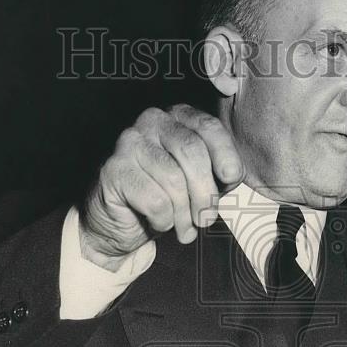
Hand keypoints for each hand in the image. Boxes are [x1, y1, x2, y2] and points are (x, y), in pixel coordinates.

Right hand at [79, 104, 244, 268]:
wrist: (123, 222)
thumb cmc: (167, 197)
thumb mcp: (202, 182)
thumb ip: (220, 173)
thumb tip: (232, 174)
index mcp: (178, 118)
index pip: (209, 127)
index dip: (225, 154)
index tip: (231, 178)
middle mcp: (152, 122)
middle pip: (192, 151)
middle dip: (205, 192)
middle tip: (206, 218)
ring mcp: (129, 143)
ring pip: (173, 179)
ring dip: (184, 214)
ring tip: (184, 228)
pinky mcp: (114, 170)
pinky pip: (155, 200)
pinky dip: (163, 220)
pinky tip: (159, 223)